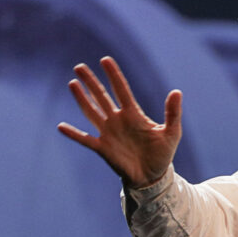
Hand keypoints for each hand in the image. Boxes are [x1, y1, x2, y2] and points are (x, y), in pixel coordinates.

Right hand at [58, 56, 182, 187]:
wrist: (153, 176)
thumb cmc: (162, 154)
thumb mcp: (171, 133)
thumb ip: (173, 113)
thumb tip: (177, 91)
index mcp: (134, 114)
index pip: (122, 90)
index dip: (114, 75)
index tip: (105, 60)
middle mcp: (118, 120)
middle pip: (102, 96)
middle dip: (91, 82)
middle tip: (79, 66)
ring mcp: (108, 133)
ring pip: (91, 112)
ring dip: (81, 99)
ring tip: (72, 84)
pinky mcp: (102, 148)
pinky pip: (85, 139)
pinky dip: (73, 134)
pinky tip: (61, 126)